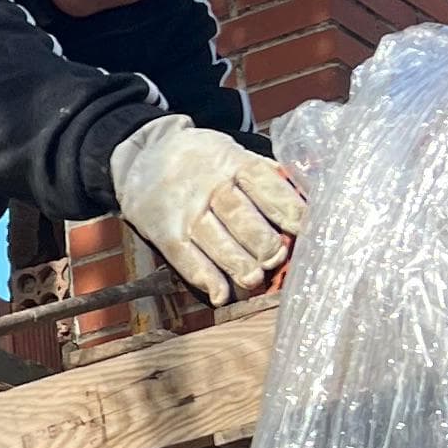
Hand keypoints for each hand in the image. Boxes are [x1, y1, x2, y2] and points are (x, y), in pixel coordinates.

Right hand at [109, 116, 303, 304]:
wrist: (142, 156)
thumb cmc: (201, 161)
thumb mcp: (231, 153)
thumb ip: (264, 176)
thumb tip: (305, 202)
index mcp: (232, 162)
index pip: (264, 185)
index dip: (287, 208)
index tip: (304, 229)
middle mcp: (209, 186)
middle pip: (239, 216)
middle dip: (262, 241)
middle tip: (277, 258)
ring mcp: (186, 212)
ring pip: (214, 240)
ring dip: (237, 263)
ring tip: (254, 279)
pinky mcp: (165, 234)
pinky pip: (186, 258)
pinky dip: (204, 278)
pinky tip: (220, 294)